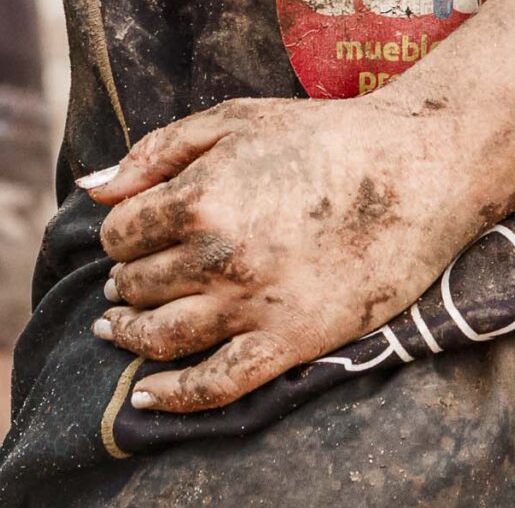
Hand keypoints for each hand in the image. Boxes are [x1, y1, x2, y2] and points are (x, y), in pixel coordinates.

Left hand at [77, 94, 500, 413]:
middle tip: (137, 277)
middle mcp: (218, 257)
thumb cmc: (330, 136)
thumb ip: (159, 149)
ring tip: (123, 327)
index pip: (120, 233)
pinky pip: (215, 386)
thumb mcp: (239, 119)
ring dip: (131, 333)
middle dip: (130, 279)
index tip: (141, 231)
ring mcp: (253, 304)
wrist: (422, 167)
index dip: (124, 231)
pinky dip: (173, 396)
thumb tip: (92, 189)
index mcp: (200, 198)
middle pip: (137, 285)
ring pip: (160, 337)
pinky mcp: (290, 339)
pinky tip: (149, 395)